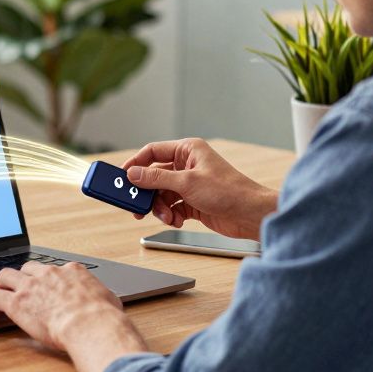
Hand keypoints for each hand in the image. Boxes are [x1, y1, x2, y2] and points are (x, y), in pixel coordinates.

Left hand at [0, 261, 125, 349]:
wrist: (91, 325)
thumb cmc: (103, 317)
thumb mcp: (109, 300)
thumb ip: (102, 297)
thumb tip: (106, 302)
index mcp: (72, 271)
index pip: (54, 269)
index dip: (48, 280)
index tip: (46, 289)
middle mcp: (49, 273)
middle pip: (27, 268)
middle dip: (22, 278)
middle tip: (19, 291)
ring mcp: (31, 286)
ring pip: (6, 276)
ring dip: (1, 285)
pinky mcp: (18, 302)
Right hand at [122, 138, 277, 239]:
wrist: (250, 214)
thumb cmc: (228, 191)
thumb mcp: (187, 183)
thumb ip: (157, 178)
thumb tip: (134, 173)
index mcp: (188, 151)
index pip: (153, 152)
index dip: (136, 163)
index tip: (122, 176)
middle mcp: (188, 165)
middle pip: (155, 176)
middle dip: (147, 193)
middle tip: (136, 206)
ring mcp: (190, 184)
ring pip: (162, 194)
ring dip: (161, 208)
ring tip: (167, 217)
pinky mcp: (194, 202)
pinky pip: (173, 207)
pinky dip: (171, 215)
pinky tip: (177, 220)